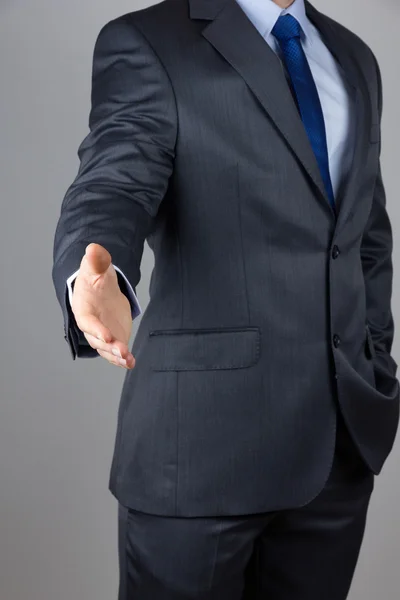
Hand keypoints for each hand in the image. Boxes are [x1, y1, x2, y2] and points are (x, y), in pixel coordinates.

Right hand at [71, 243, 135, 368]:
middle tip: (122, 351)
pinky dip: (123, 359)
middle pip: (98, 340)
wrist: (101, 288)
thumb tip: (94, 247)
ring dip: (117, 357)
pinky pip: (116, 352)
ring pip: (107, 350)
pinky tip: (132, 363)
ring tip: (129, 360)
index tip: (107, 336)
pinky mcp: (114, 338)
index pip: (89, 322)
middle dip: (110, 347)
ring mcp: (103, 334)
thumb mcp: (96, 267)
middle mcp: (92, 326)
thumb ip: (96, 261)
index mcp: (84, 310)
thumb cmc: (95, 277)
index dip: (97, 330)